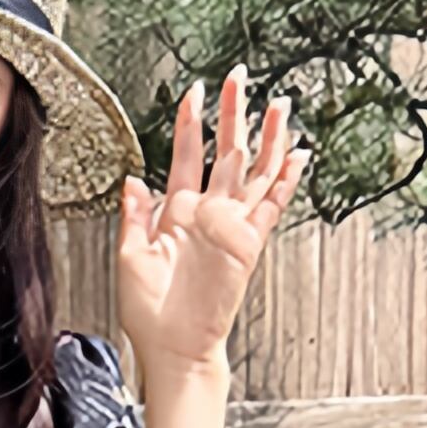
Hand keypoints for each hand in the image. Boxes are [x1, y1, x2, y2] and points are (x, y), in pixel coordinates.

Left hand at [116, 65, 302, 378]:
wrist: (173, 349)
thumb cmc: (149, 314)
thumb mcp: (129, 258)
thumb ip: (133, 216)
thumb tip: (132, 179)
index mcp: (175, 213)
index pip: (185, 155)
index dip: (189, 123)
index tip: (194, 91)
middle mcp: (207, 214)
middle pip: (225, 152)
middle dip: (233, 114)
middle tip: (240, 78)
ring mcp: (230, 227)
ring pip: (254, 172)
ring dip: (266, 138)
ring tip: (278, 105)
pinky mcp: (248, 244)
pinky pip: (271, 206)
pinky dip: (285, 181)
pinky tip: (297, 155)